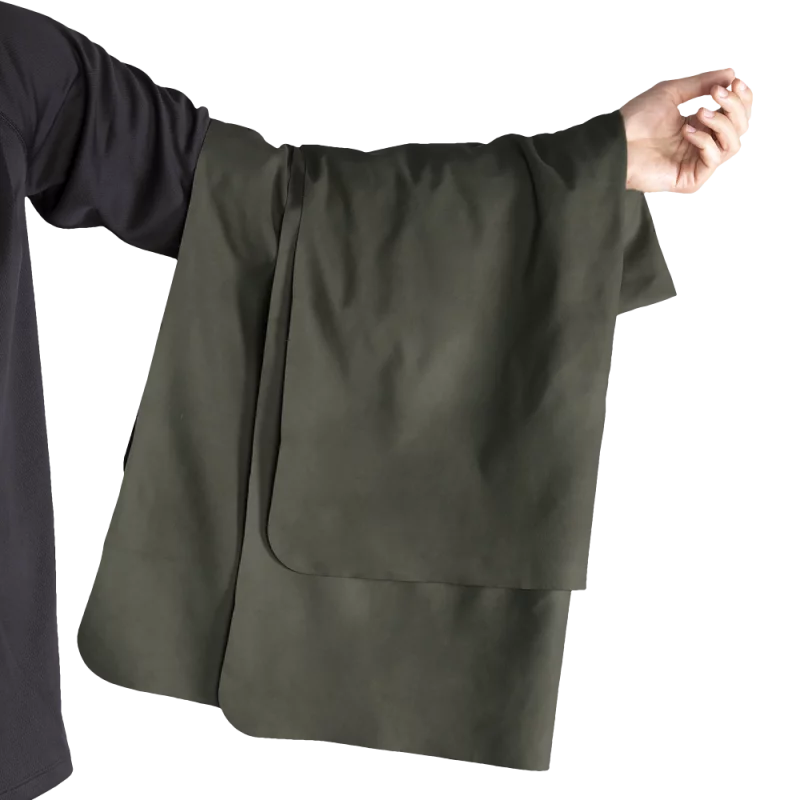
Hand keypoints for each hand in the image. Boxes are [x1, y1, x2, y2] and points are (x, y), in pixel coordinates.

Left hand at [620, 68, 753, 193]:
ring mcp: (697, 163)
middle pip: (739, 128)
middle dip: (734, 107)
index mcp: (700, 125)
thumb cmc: (637, 119)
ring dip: (721, 122)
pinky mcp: (692, 178)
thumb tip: (731, 72)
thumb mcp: (672, 92)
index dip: (742, 98)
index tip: (737, 81)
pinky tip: (686, 132)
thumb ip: (702, 83)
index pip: (735, 114)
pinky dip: (705, 141)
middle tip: (718, 94)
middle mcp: (702, 145)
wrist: (617, 141)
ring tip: (700, 112)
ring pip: (732, 144)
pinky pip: (714, 159)